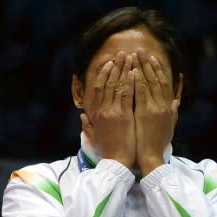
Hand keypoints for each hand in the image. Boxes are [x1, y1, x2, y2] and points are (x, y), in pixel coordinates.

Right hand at [80, 50, 135, 167]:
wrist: (117, 162)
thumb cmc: (108, 151)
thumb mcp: (95, 137)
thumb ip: (88, 125)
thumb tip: (82, 116)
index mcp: (96, 114)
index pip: (99, 88)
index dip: (104, 74)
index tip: (110, 63)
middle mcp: (103, 110)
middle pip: (108, 83)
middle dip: (116, 66)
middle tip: (123, 53)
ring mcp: (113, 112)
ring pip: (118, 86)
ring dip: (125, 70)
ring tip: (131, 57)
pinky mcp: (124, 116)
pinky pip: (127, 95)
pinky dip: (130, 82)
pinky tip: (134, 72)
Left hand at [132, 51, 178, 175]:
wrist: (151, 157)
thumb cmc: (158, 144)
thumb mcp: (169, 126)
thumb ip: (173, 112)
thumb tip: (176, 101)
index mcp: (168, 107)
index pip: (164, 83)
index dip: (157, 70)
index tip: (151, 59)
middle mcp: (163, 105)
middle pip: (155, 79)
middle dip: (147, 64)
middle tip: (140, 51)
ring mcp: (154, 108)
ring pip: (148, 83)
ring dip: (141, 68)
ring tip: (134, 56)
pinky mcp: (145, 113)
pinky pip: (140, 93)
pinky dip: (137, 82)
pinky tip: (132, 71)